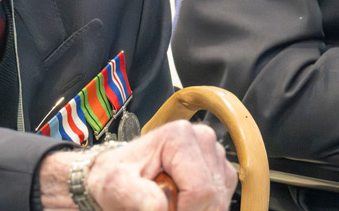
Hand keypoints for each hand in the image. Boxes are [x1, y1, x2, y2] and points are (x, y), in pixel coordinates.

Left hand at [38, 120, 236, 210]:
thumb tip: (159, 208)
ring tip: (171, 203)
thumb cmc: (115, 177)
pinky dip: (203, 208)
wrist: (117, 175)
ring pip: (220, 201)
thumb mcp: (116, 185)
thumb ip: (136, 196)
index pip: (200, 191)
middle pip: (214, 197)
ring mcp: (214, 153)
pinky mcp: (219, 169)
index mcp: (181, 135)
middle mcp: (203, 138)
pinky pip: (222, 200)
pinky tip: (182, 203)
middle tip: (164, 208)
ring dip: (197, 210)